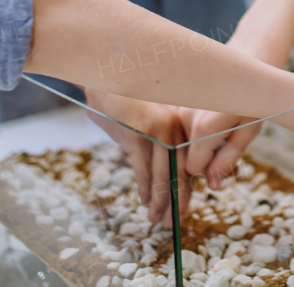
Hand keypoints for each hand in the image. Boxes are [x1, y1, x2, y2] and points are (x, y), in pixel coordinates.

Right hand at [85, 92, 190, 222]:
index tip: (184, 207)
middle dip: (179, 200)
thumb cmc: (124, 96)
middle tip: (176, 223)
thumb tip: (153, 173)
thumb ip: (151, 142)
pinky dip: (145, 187)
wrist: (106, 71)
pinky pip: (144, 167)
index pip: (186, 160)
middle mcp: (174, 125)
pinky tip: (145, 201)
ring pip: (163, 173)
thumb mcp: (143, 118)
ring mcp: (159, 129)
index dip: (186, 186)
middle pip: (180, 170)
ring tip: (158, 219)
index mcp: (179, 122)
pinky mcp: (141, 132)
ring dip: (160, 200)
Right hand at [180, 107, 262, 189]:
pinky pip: (190, 130)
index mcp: (203, 129)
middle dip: (211, 162)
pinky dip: (204, 136)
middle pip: (191, 156)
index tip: (233, 169)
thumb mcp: (248, 130)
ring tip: (232, 141)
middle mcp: (187, 118)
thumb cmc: (253, 99)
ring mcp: (183, 109)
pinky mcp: (185, 104)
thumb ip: (228, 158)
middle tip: (237, 162)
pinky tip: (222, 129)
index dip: (212, 173)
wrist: (249, 62)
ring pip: (190, 144)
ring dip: (208, 148)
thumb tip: (212, 185)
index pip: (193, 168)